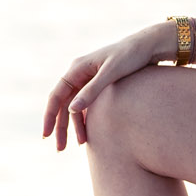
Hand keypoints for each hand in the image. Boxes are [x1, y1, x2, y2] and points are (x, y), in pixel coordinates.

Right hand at [41, 25, 169, 150]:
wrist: (150, 46)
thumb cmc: (131, 56)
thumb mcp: (111, 73)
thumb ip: (92, 91)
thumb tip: (71, 110)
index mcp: (77, 68)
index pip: (56, 96)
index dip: (50, 117)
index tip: (46, 135)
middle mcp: (80, 73)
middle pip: (63, 104)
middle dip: (61, 127)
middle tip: (60, 149)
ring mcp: (89, 80)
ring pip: (75, 107)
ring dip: (74, 126)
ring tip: (79, 145)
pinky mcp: (100, 85)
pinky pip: (87, 106)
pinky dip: (86, 120)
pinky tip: (89, 134)